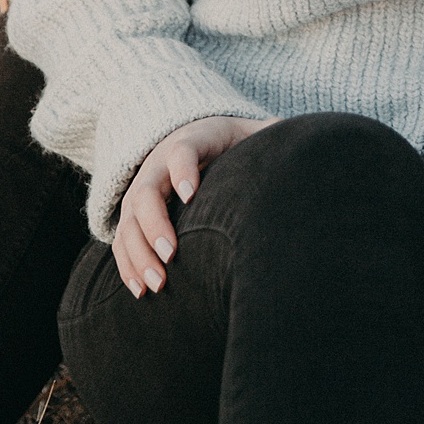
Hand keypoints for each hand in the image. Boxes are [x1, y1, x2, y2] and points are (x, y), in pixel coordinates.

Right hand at [114, 115, 275, 297]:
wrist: (192, 138)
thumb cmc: (231, 142)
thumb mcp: (250, 132)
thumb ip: (272, 135)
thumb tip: (301, 139)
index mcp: (190, 141)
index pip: (181, 151)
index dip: (183, 171)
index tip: (191, 195)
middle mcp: (156, 165)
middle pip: (146, 192)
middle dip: (155, 225)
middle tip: (172, 254)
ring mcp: (139, 191)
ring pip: (129, 222)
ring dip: (139, 254)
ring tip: (159, 283)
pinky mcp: (132, 216)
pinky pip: (122, 242)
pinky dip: (128, 267)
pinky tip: (141, 291)